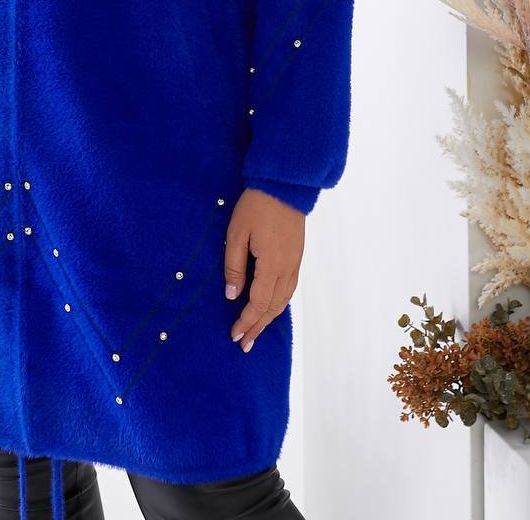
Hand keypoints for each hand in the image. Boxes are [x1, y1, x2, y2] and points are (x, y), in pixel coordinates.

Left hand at [224, 187, 304, 352]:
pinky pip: (289, 287)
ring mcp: (295, 262)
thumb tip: (231, 295)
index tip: (235, 335)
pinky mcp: (297, 255)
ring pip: (284, 299)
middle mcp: (288, 268)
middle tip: (245, 344)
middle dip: (258, 327)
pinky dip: (279, 302)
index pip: (258, 303)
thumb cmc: (256, 207)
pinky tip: (271, 306)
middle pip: (273, 307)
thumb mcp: (236, 234)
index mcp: (272, 265)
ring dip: (270, 317)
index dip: (246, 322)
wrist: (284, 185)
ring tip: (257, 330)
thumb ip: (234, 267)